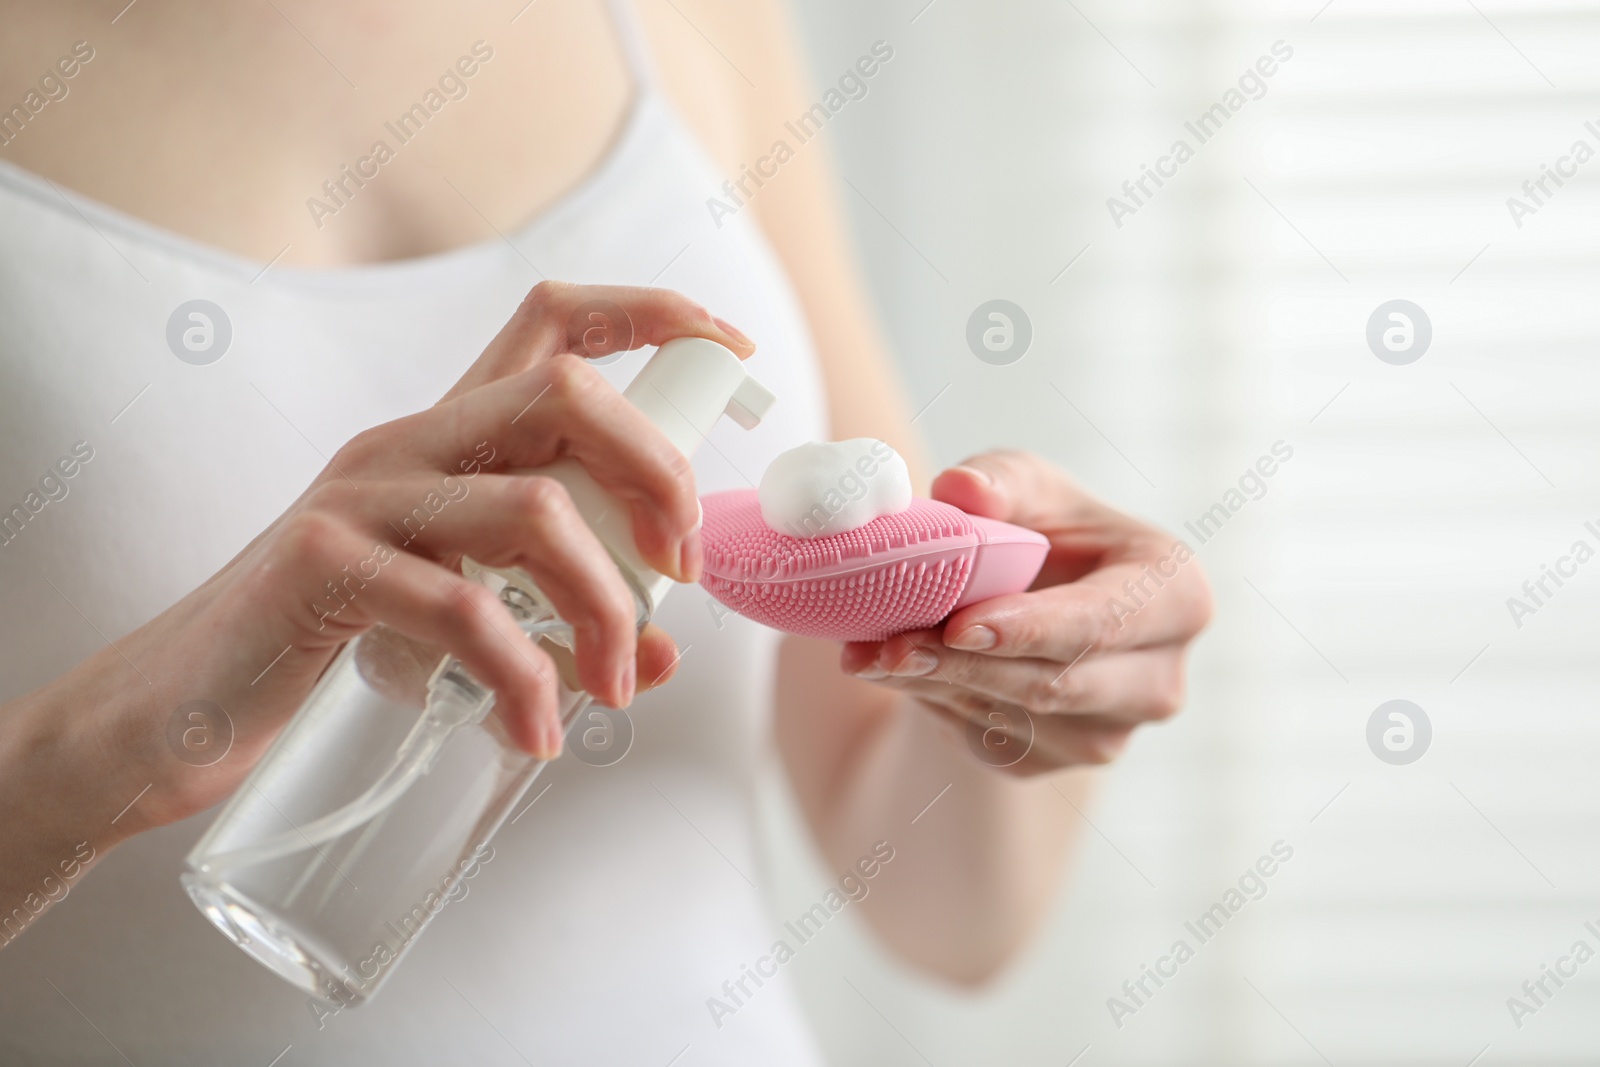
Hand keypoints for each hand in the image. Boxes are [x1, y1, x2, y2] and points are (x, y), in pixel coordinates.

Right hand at [26, 281, 754, 834]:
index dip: (653, 314)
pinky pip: (463, 610)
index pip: (551, 319)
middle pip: (569, 393)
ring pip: (536, 509)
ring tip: (615, 693)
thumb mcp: (455, 619)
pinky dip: (523, 681)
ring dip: (606, 610)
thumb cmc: (325, 651)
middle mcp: (407, 442)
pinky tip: (534, 734)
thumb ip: (554, 620)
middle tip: (681, 574)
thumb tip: (664, 655)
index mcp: (445, 438)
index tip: (732, 355)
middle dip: (660, 476)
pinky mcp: (323, 568)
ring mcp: (360, 498)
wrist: (174, 710)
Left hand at [839, 450, 1211, 774]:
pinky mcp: (1056, 761)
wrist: (1034, 600)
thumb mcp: (1028, 486)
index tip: (960, 624)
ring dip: (934, 685)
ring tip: (868, 651)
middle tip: (888, 644)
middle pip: (1055, 684)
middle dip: (964, 664)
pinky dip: (933, 702)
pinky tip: (894, 669)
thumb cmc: (1046, 530)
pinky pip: (987, 739)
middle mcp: (1158, 680)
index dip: (1032, 628)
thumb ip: (1000, 479)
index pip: (1105, 622)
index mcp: (1177, 596)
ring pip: (1012, 717)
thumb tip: (962, 490)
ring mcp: (1111, 733)